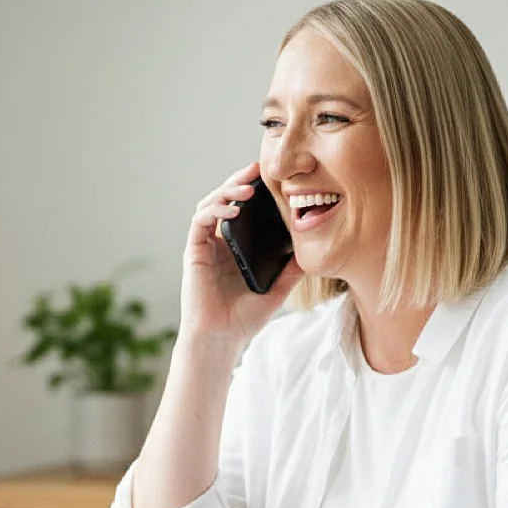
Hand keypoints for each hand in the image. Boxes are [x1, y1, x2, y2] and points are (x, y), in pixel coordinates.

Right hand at [180, 162, 303, 345]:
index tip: (271, 177)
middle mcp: (218, 243)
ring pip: (210, 204)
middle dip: (239, 181)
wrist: (221, 340)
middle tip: (259, 168)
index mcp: (235, 248)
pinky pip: (200, 221)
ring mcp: (204, 246)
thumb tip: (313, 249)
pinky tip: (233, 210)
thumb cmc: (244, 319)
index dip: (253, 190)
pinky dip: (215, 210)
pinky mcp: (194, 252)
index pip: (242, 210)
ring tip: (248, 187)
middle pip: (225, 200)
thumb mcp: (278, 289)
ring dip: (227, 191)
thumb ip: (292, 268)